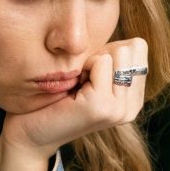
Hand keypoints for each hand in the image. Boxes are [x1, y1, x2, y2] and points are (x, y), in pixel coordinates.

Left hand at [0, 38, 148, 170]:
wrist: (30, 133)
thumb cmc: (56, 98)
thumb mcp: (90, 74)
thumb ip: (111, 59)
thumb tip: (128, 37)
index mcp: (133, 98)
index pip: (139, 46)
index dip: (110, 50)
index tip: (89, 73)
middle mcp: (132, 106)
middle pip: (132, 47)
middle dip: (102, 54)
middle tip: (81, 80)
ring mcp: (120, 109)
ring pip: (118, 52)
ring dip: (91, 61)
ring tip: (77, 85)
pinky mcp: (102, 107)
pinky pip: (101, 61)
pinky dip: (82, 67)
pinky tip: (71, 90)